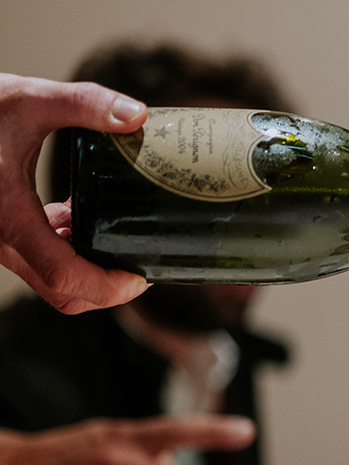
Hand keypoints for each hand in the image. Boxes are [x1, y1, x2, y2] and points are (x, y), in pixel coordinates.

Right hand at [0, 73, 149, 313]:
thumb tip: (138, 115)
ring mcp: (1, 239)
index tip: (141, 277)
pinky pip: (41, 260)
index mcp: (8, 214)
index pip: (62, 275)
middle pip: (63, 291)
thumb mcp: (29, 97)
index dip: (108, 287)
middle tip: (143, 266)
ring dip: (90, 271)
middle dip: (107, 288)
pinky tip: (83, 219)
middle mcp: (1, 238)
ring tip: (122, 241)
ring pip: (52, 281)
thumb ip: (83, 104)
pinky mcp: (5, 232)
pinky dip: (70, 252)